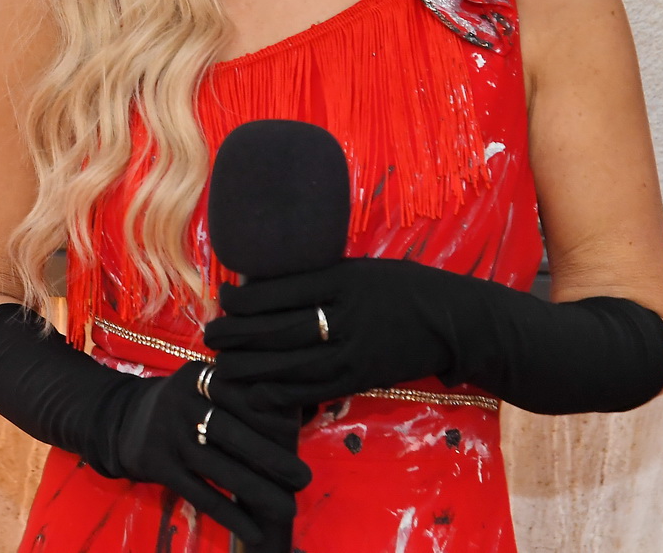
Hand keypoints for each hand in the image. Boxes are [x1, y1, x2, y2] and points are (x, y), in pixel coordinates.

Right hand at [101, 361, 310, 545]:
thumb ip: (238, 395)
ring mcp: (167, 434)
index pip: (240, 395)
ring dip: (256, 490)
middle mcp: (181, 401)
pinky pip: (199, 493)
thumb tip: (299, 418)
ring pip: (217, 466)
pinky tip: (253, 530)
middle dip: (271, 457)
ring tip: (288, 508)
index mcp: (199, 376)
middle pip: (232, 431)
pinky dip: (228, 513)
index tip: (299, 437)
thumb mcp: (202, 386)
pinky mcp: (157, 465)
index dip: (271, 418)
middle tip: (303, 478)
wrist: (121, 420)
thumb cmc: (182, 406)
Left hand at [203, 258, 468, 410]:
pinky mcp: (363, 377)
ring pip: (291, 362)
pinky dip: (281, 392)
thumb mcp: (360, 269)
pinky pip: (315, 389)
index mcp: (342, 278)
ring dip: (250, 366)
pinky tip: (256, 391)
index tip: (224, 299)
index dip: (244, 298)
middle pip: (278, 327)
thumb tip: (264, 283)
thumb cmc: (400, 288)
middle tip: (209, 336)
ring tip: (221, 365)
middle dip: (237, 334)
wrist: (453, 321)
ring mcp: (356, 349)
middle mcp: (346, 313)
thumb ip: (319, 276)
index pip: (280, 289)